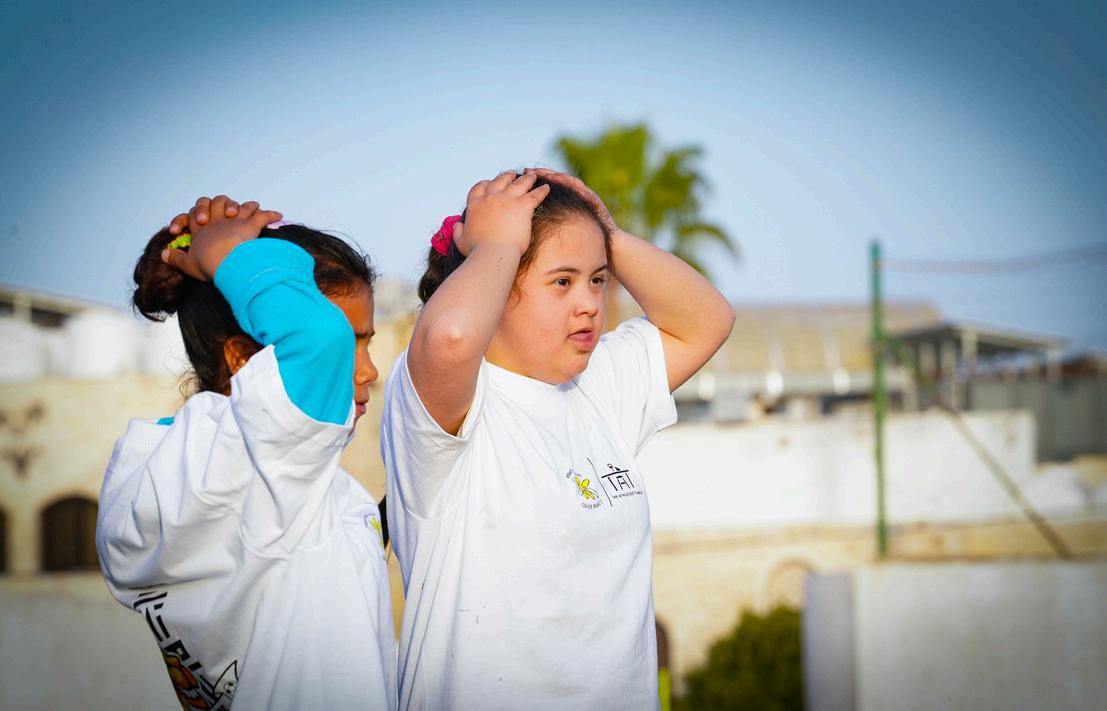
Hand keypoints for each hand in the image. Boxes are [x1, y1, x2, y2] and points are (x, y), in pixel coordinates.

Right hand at [161, 195, 281, 280]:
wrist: (225, 259)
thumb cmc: (208, 262)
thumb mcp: (188, 263)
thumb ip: (176, 258)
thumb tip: (164, 254)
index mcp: (201, 228)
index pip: (194, 214)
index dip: (192, 216)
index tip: (195, 226)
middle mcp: (218, 220)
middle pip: (216, 201)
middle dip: (218, 204)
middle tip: (222, 215)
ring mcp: (235, 220)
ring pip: (240, 205)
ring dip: (244, 206)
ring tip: (249, 208)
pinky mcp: (251, 224)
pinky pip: (263, 215)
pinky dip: (271, 214)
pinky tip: (279, 214)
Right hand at [455, 171, 548, 256]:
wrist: (493, 254)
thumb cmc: (477, 251)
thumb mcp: (461, 240)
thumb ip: (458, 231)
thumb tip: (457, 225)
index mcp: (475, 204)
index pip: (480, 187)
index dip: (486, 183)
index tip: (491, 183)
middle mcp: (490, 197)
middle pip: (500, 180)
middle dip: (507, 176)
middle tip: (512, 175)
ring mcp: (507, 200)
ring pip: (519, 183)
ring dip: (526, 178)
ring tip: (532, 176)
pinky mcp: (523, 206)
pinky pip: (535, 194)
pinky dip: (542, 190)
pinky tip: (547, 188)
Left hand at [525, 168, 619, 234]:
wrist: (608, 242)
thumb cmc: (583, 238)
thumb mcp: (562, 228)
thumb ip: (551, 220)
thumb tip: (527, 223)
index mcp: (566, 198)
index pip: (549, 184)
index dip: (536, 178)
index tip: (521, 174)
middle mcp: (576, 194)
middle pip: (557, 179)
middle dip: (543, 173)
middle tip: (529, 170)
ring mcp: (586, 196)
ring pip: (570, 182)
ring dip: (558, 177)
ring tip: (545, 174)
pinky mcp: (595, 201)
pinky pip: (584, 191)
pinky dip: (575, 186)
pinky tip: (566, 183)